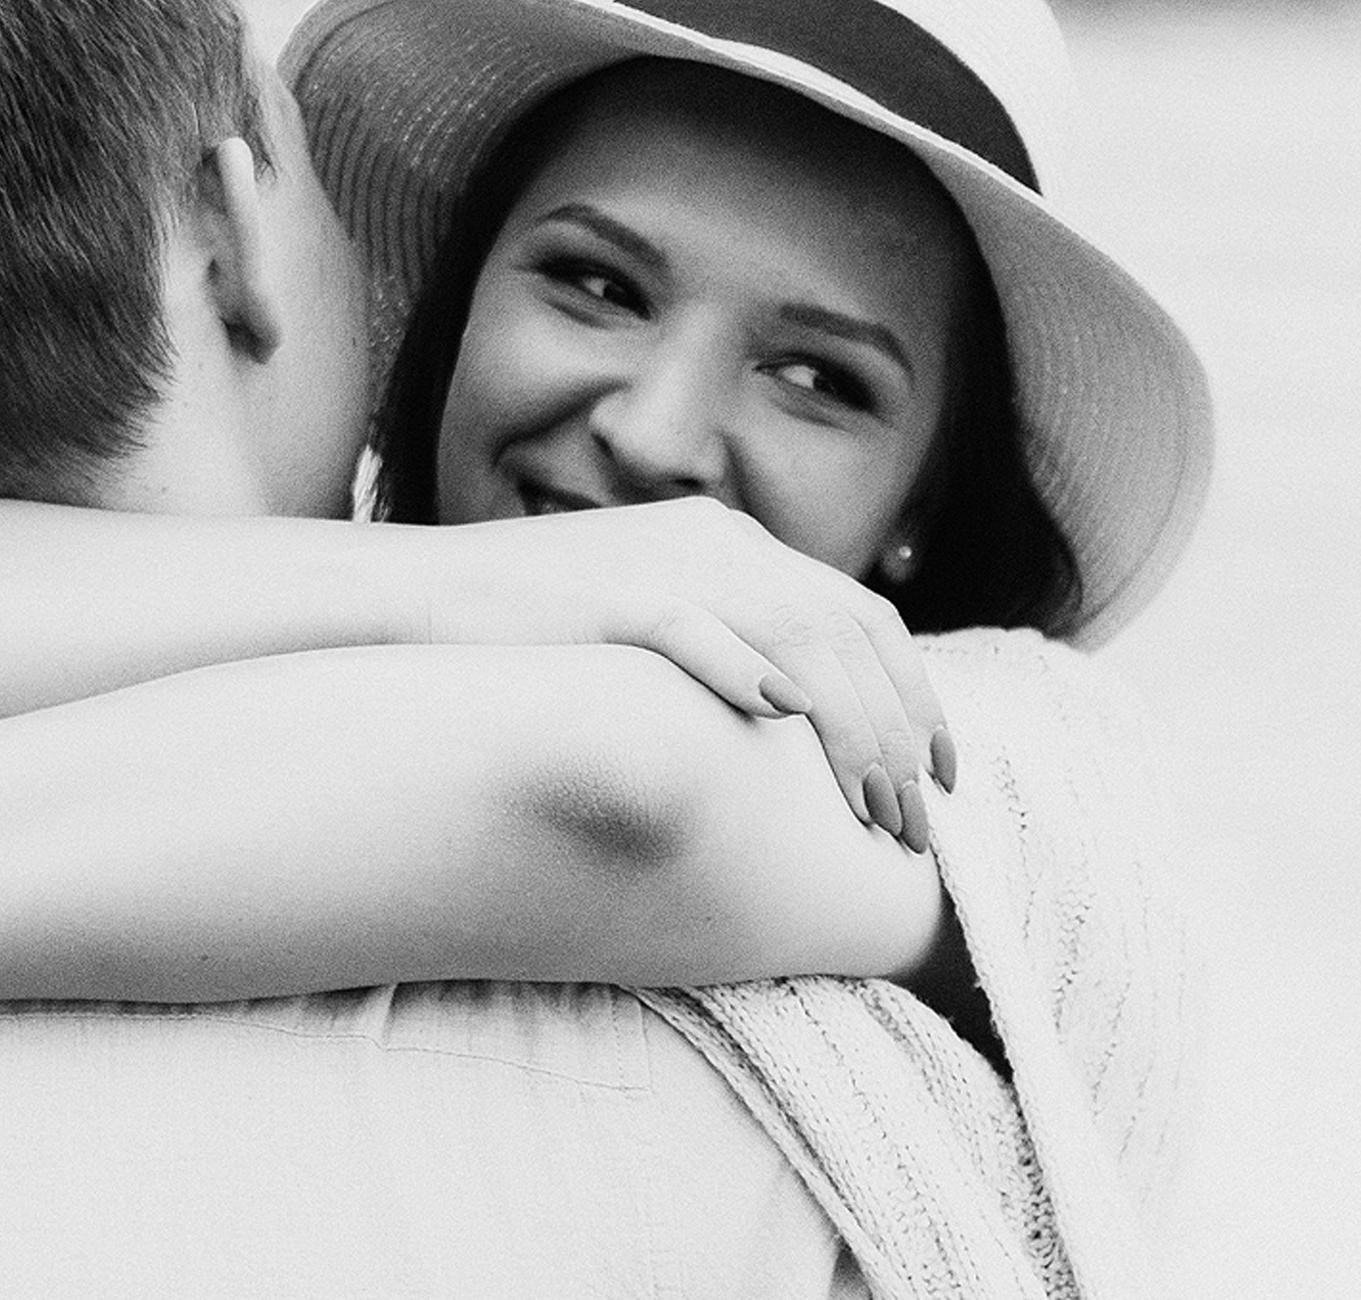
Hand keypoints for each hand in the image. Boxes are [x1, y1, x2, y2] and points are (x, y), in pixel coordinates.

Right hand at [423, 497, 953, 848]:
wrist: (419, 594)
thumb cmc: (532, 627)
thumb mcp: (651, 618)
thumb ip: (726, 642)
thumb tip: (795, 712)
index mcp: (733, 541)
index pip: (861, 614)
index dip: (915, 694)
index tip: (941, 772)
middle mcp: (717, 541)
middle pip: (847, 632)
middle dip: (897, 733)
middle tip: (917, 821)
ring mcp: (667, 563)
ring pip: (796, 638)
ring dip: (848, 728)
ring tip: (873, 807)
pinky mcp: (613, 594)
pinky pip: (696, 629)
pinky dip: (747, 672)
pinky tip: (785, 721)